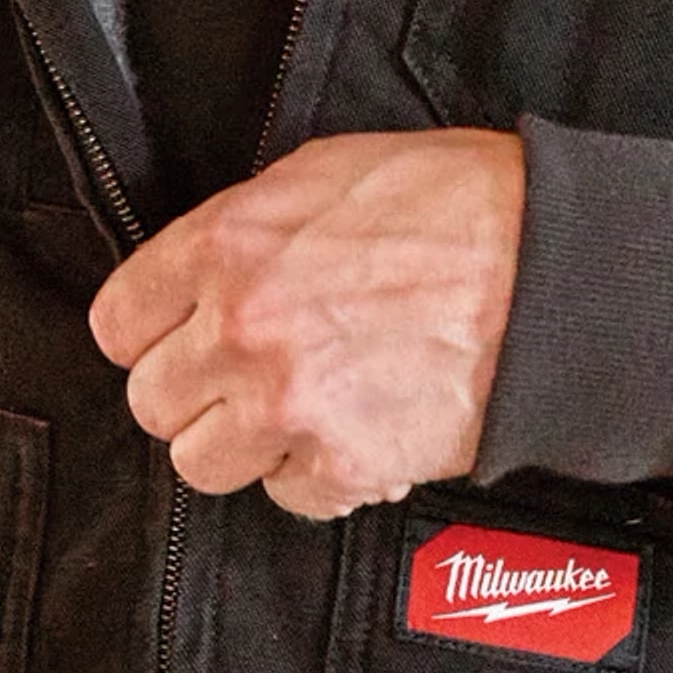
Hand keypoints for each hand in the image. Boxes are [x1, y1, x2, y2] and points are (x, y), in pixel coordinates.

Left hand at [89, 131, 524, 519]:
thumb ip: (243, 231)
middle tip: (250, 376)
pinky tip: (355, 429)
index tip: (178, 340)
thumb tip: (202, 275)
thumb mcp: (323, 176)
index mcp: (227, 246)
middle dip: (199, 392)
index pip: (119, 324)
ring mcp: (289, 403)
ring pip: (203, 462)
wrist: (553, 268)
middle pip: (153, 402)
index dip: (153, 334)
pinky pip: (290, 496)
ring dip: (248, 443)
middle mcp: (243, 329)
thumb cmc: (459, 206)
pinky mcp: (344, 462)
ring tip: (301, 409)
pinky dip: (320, 473)